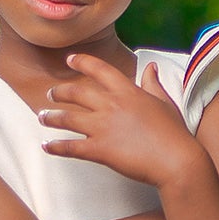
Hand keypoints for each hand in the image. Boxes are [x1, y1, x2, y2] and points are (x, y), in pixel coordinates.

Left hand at [39, 56, 206, 191]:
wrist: (176, 160)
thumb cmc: (174, 133)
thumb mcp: (165, 102)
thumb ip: (153, 84)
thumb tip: (151, 67)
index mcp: (127, 91)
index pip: (99, 70)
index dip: (82, 62)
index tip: (69, 59)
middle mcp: (111, 105)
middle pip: (76, 93)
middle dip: (60, 92)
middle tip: (50, 94)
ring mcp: (103, 127)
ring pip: (67, 118)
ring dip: (51, 117)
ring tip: (42, 117)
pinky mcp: (99, 150)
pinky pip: (70, 147)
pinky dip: (55, 146)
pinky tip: (47, 146)